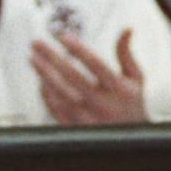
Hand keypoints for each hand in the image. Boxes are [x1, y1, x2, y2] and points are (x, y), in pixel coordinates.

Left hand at [29, 29, 145, 124]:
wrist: (131, 141)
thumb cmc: (132, 105)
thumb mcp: (136, 80)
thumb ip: (126, 54)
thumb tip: (126, 29)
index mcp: (120, 90)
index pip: (96, 64)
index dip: (78, 49)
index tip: (62, 36)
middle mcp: (103, 105)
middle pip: (72, 77)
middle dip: (52, 58)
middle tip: (37, 44)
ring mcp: (88, 119)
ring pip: (60, 94)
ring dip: (45, 76)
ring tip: (33, 59)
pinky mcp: (77, 129)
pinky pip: (56, 111)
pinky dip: (46, 95)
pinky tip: (41, 81)